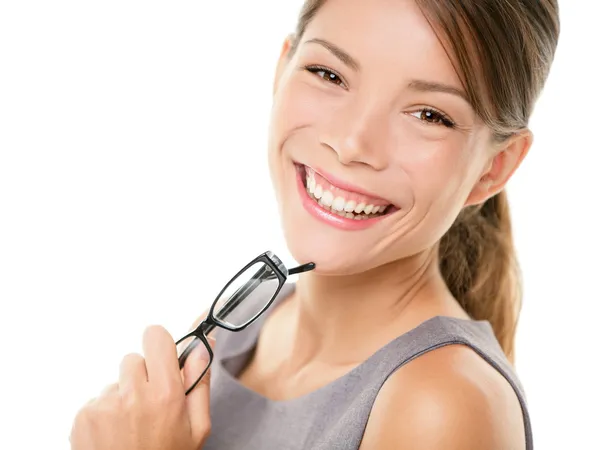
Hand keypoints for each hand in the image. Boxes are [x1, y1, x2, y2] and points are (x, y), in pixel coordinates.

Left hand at [70, 325, 213, 449]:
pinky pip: (98, 399)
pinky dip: (106, 413)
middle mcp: (133, 394)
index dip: (161, 345)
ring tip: (131, 425)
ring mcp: (105, 404)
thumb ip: (199, 381)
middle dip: (143, 376)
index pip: (156, 337)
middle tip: (150, 405)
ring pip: (116, 381)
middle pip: (135, 359)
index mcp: (165, 393)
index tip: (163, 358)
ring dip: (124, 395)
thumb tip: (203, 345)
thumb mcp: (196, 428)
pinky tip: (114, 434)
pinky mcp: (84, 416)